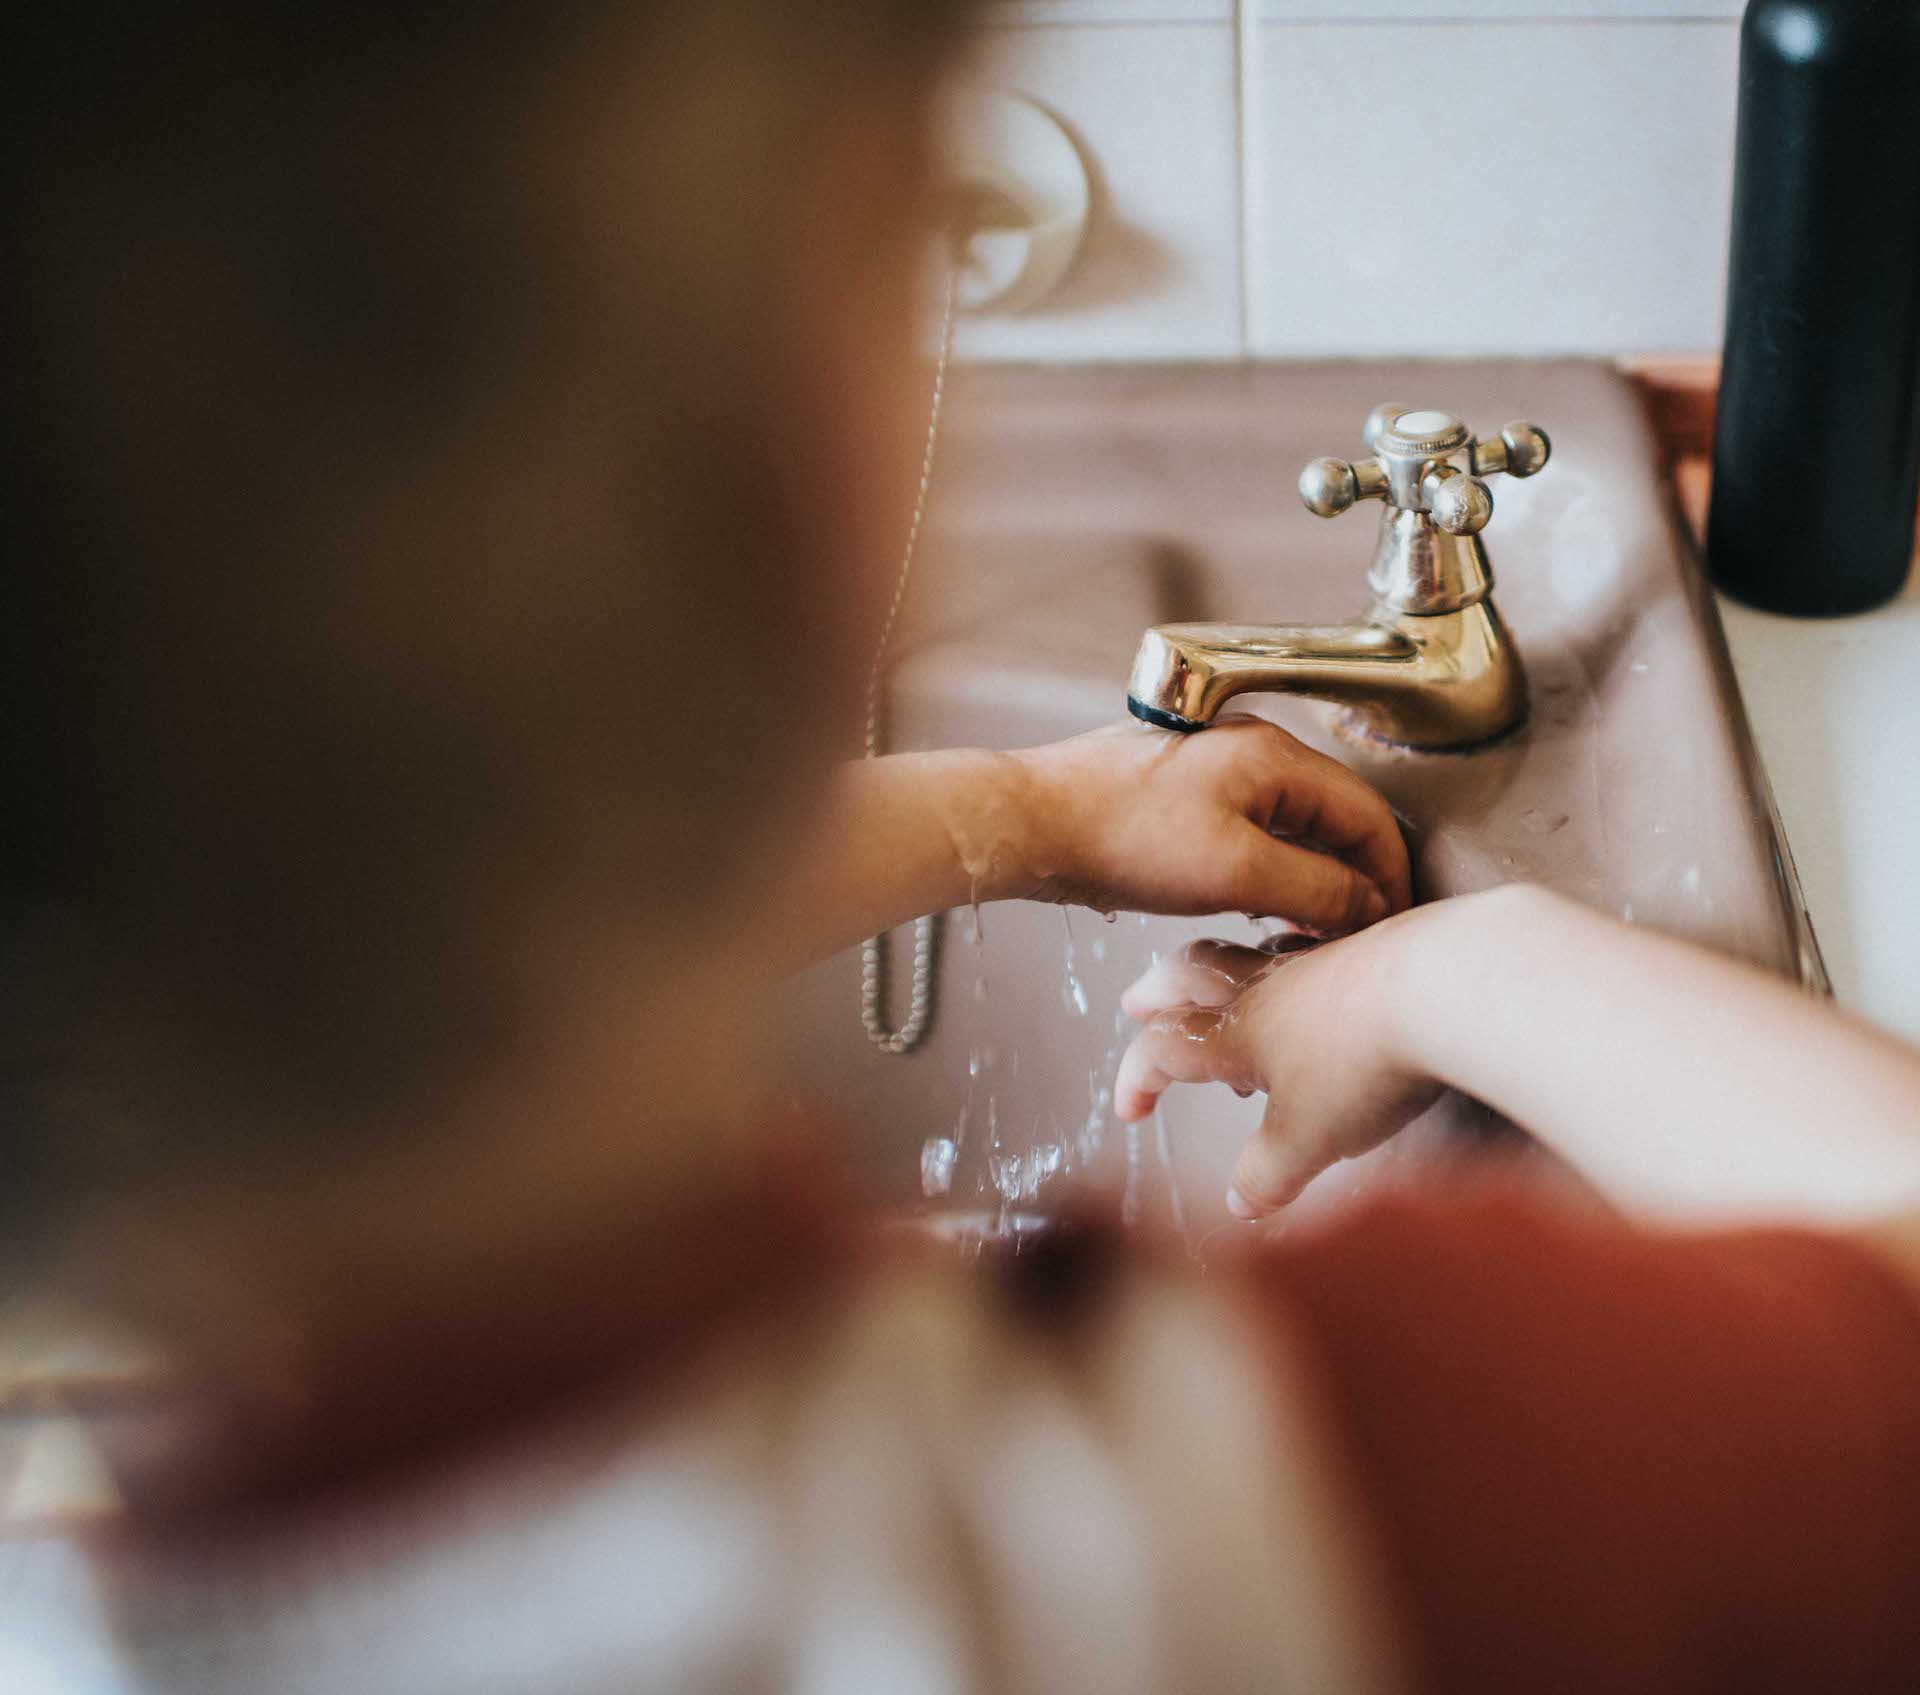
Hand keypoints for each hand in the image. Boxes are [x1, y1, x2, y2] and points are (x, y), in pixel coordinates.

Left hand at [1009, 716, 1410, 936]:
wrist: (1027, 824)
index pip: (1369, 813)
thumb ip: (1315, 888)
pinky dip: (1273, 875)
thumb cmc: (1118, 835)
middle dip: (1355, 880)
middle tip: (1356, 938)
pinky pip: (1253, 838)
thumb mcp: (1235, 870)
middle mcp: (1251, 753)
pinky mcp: (1183, 802)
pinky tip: (1263, 914)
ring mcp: (1214, 775)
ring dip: (1313, 882)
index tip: (1396, 925)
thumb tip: (1368, 908)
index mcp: (1275, 756)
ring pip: (1293, 831)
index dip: (1391, 874)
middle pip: (1335, 820)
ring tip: (1313, 934)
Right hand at [1114, 914, 1442, 1216]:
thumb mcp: (1308, 1139)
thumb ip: (1268, 1174)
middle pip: (1193, 973)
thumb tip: (1241, 1203)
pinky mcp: (1377, 947)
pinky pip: (1320, 949)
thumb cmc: (1367, 1063)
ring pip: (1256, 954)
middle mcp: (1270, 987)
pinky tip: (1326, 981)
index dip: (1136, 1078)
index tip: (1131, 1110)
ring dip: (1229, 971)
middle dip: (1159, 990)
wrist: (1448, 985)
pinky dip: (1303, 964)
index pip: (1164, 1048)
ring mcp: (1324, 960)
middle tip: (1138, 1000)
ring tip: (1231, 992)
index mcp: (1238, 1033)